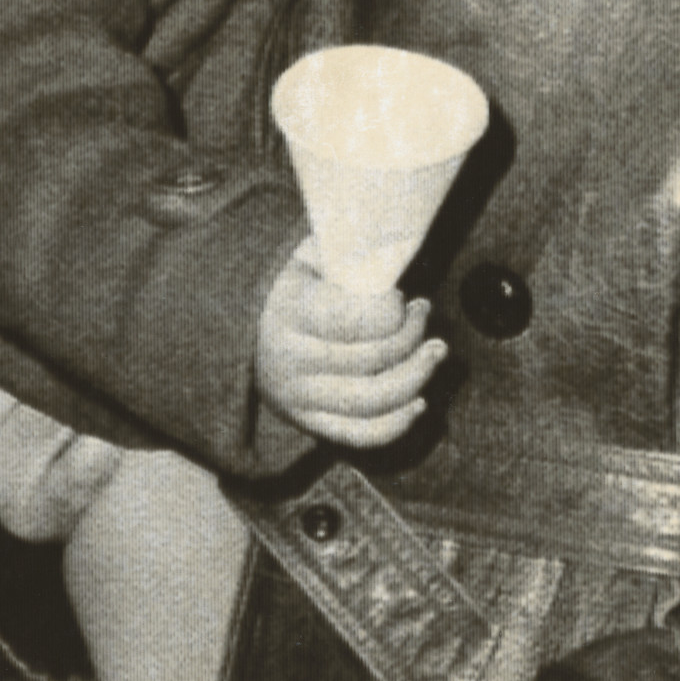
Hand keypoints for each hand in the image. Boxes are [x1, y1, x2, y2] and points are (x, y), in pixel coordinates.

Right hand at [254, 245, 443, 448]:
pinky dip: (397, 424)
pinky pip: (361, 435)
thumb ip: (349, 249)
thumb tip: (396, 245)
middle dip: (413, 335)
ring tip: (435, 351)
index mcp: (290, 311)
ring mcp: (299, 397)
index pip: (363, 319)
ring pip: (374, 400)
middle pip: (375, 359)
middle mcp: (291, 360)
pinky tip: (419, 401)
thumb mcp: (312, 254)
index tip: (402, 296)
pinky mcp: (309, 422)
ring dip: (417, 376)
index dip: (395, 308)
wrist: (243, 331)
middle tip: (423, 314)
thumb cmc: (293, 284)